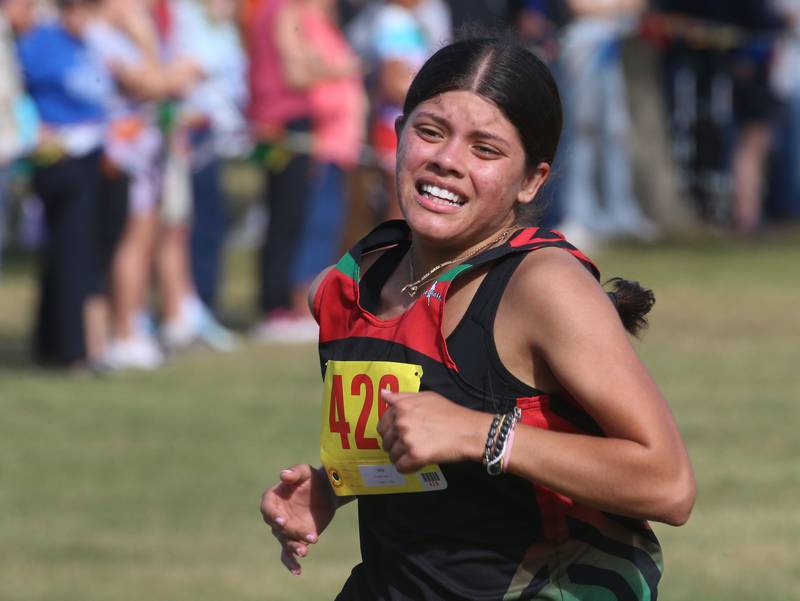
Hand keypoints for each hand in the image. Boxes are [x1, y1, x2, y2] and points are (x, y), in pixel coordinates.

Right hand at [260, 464, 336, 574]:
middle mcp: (276, 516)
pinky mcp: (295, 539)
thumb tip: (283, 475)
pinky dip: (291, 563)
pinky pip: (289, 554)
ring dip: (294, 547)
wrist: (327, 492)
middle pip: (278, 528)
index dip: (273, 515)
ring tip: (305, 551)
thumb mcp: (306, 471)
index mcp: (273, 498)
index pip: (267, 508)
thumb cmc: (313, 478)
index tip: (282, 520)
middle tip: (306, 536)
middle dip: (291, 532)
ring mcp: (285, 530)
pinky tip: (298, 571)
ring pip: (285, 542)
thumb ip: (294, 472)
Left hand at [376, 390, 490, 472]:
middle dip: (396, 445)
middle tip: (411, 445)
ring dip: (402, 457)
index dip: (391, 432)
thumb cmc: (451, 413)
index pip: (382, 424)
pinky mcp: (415, 455)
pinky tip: (419, 461)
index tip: (400, 434)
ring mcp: (407, 439)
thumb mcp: (426, 397)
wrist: (468, 430)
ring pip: (392, 455)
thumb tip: (383, 394)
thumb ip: (402, 397)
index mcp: (402, 407)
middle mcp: (402, 422)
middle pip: (386, 441)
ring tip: (417, 452)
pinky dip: (409, 467)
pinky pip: (401, 467)